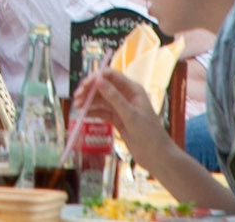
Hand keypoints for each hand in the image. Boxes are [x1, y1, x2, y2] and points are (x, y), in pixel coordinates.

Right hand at [75, 69, 234, 211]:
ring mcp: (121, 107)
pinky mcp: (117, 119)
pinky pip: (102, 111)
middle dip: (89, 90)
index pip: (110, 76)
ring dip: (88, 101)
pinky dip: (93, 111)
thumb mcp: (131, 115)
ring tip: (77, 106)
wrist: (158, 158)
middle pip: (103, 86)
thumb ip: (114, 98)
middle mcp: (125, 95)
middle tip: (77, 96)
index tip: (84, 85)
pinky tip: (84, 114)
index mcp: (132, 89)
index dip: (96, 78)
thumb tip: (98, 80)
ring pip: (100, 99)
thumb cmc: (149, 135)